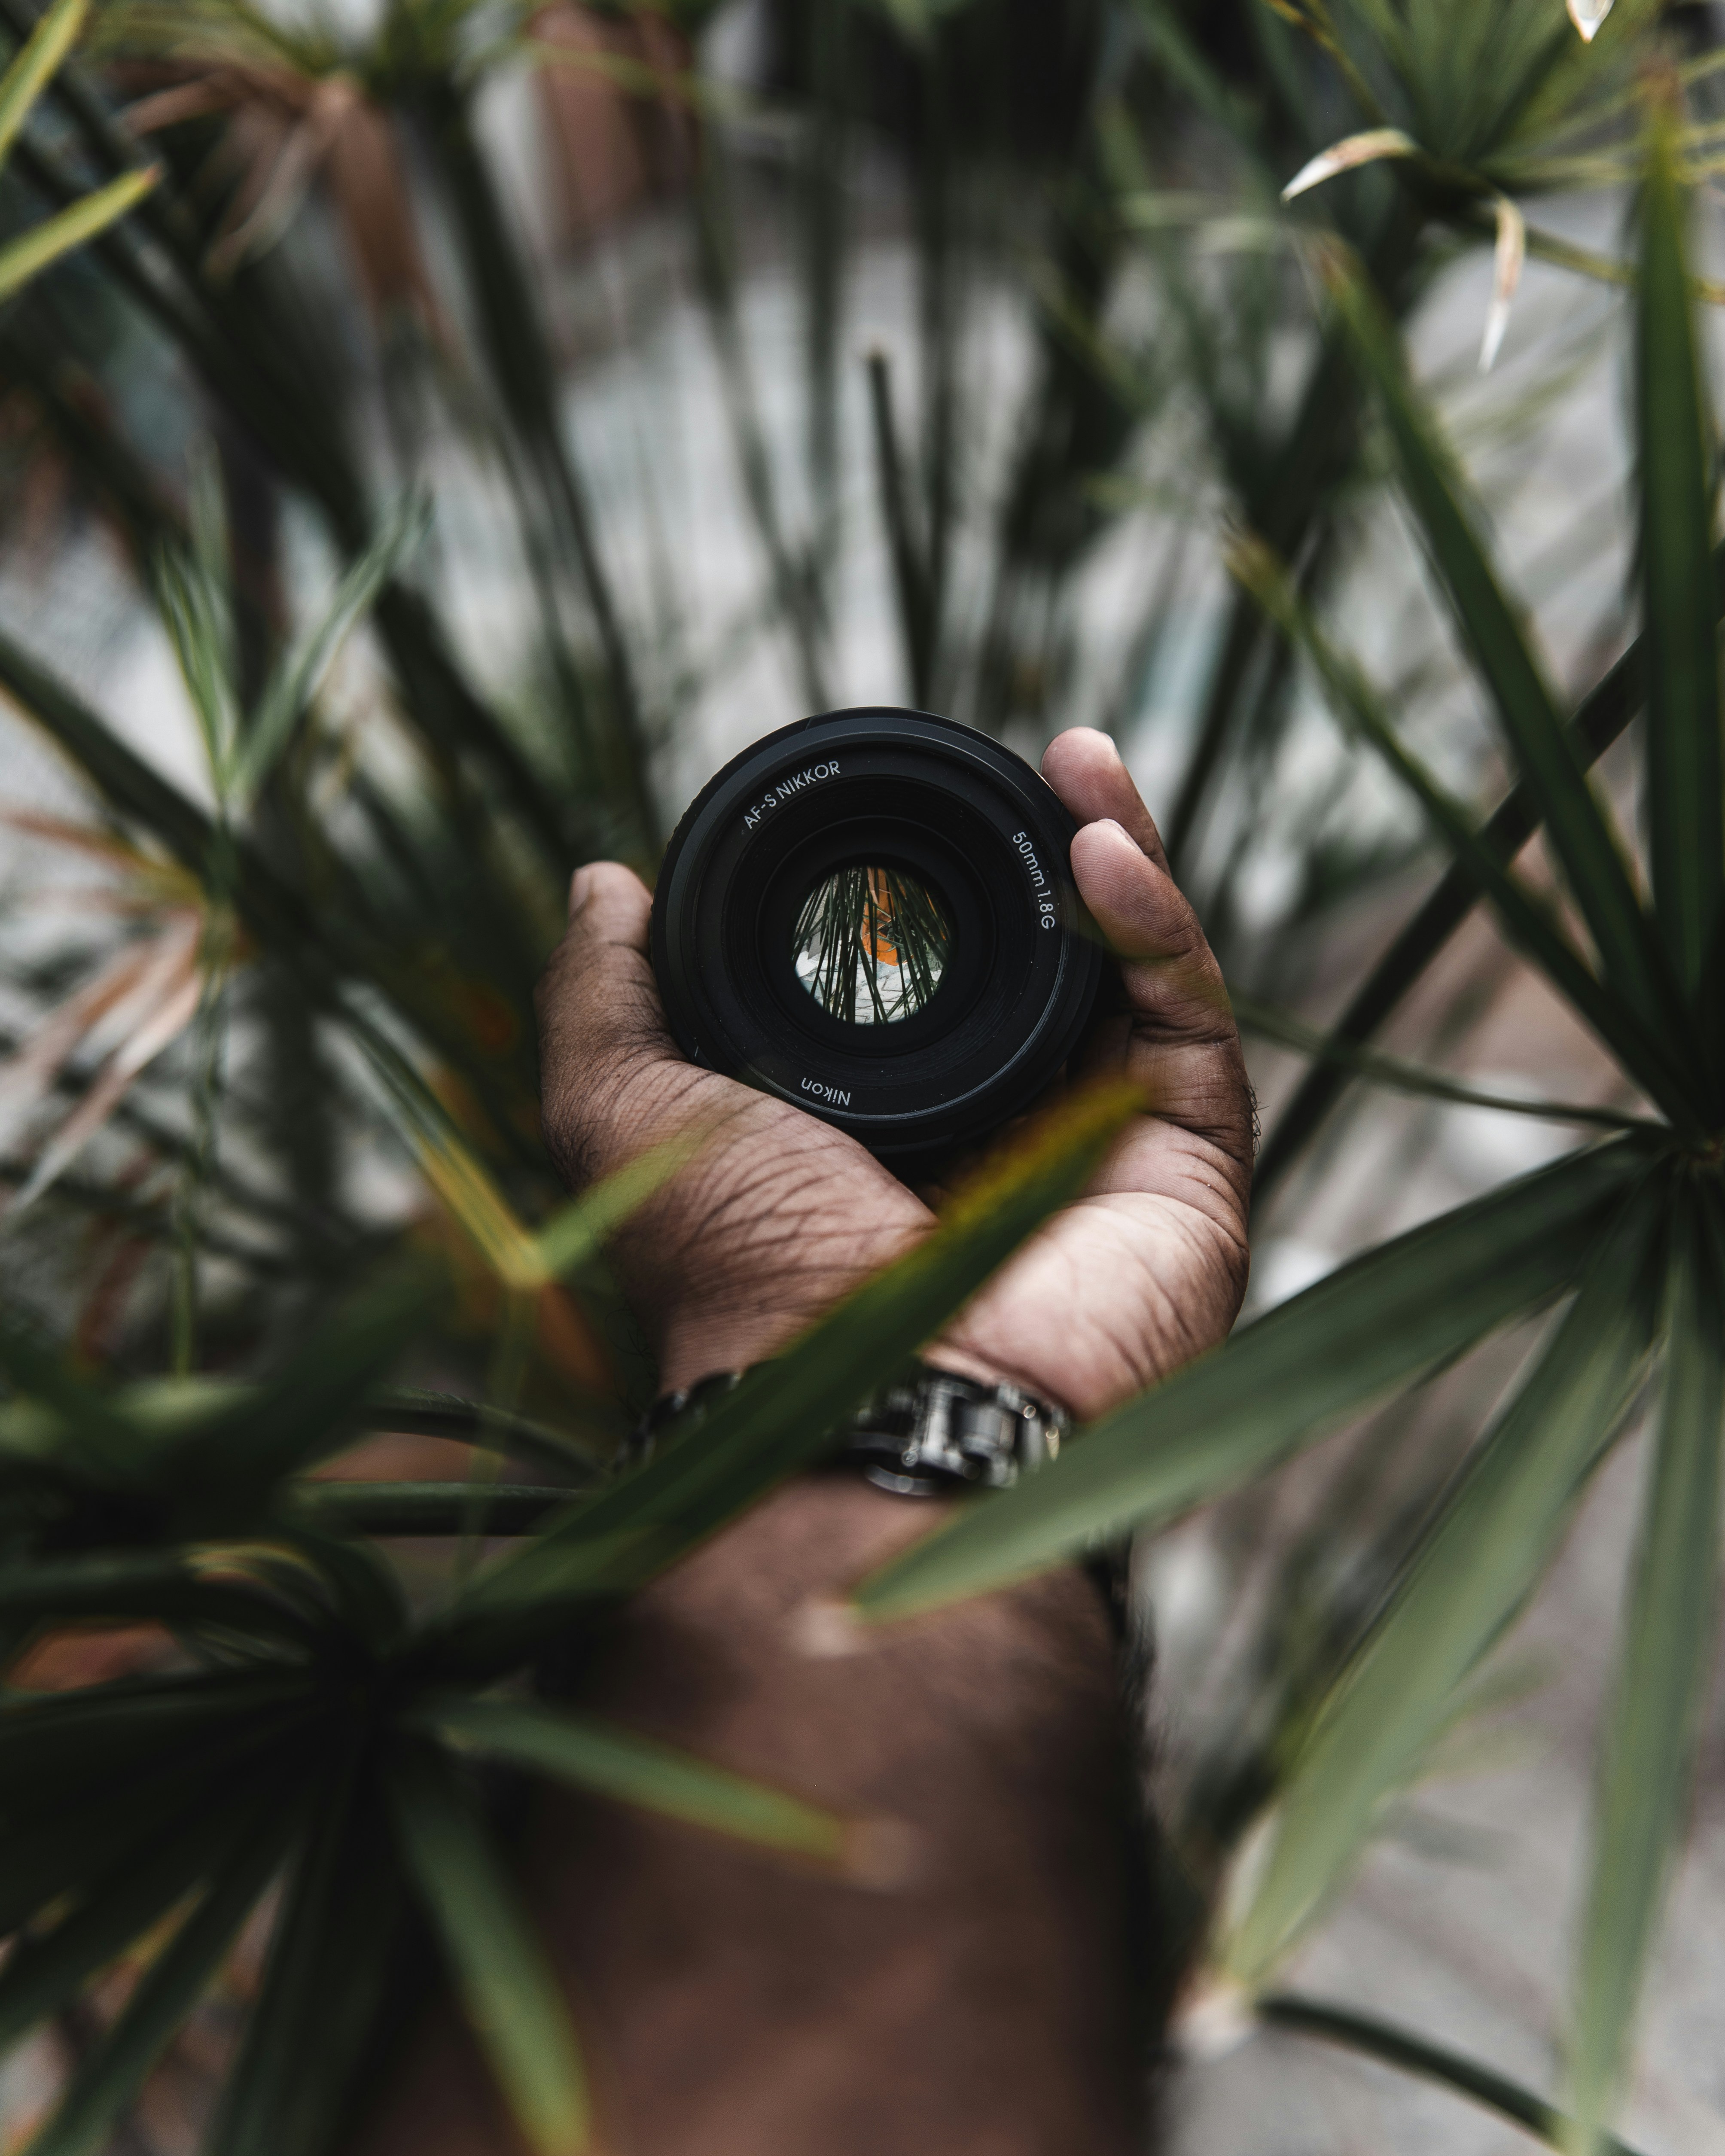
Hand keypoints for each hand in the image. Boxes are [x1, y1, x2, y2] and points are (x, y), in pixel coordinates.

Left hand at [535, 726, 1252, 1417]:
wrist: (856, 1406)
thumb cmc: (739, 1274)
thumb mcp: (629, 1110)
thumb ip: (604, 996)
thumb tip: (605, 884)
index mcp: (887, 1128)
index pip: (939, 978)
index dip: (941, 877)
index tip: (915, 791)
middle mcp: (1004, 1141)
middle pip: (1054, 965)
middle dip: (1052, 851)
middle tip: (1039, 753)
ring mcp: (1104, 1160)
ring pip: (1137, 979)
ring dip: (1120, 858)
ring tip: (1078, 759)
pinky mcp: (1190, 1178)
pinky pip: (1194, 1026)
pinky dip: (1159, 927)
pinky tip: (1101, 848)